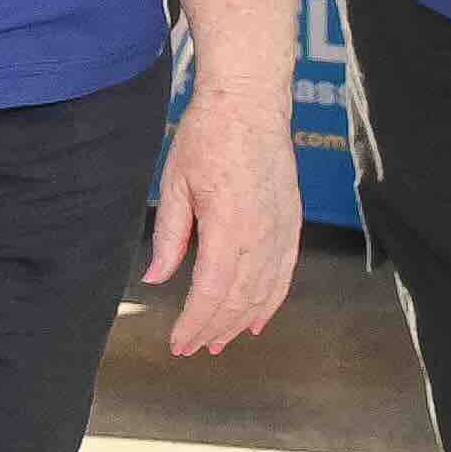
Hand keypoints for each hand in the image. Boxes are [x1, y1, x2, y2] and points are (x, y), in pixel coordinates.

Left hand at [142, 101, 306, 357]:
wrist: (250, 102)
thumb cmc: (207, 136)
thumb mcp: (175, 184)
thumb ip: (169, 236)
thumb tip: (157, 279)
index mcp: (228, 225)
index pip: (211, 292)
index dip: (194, 323)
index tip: (177, 343)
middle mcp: (261, 233)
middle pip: (238, 300)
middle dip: (213, 330)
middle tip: (191, 349)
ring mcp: (282, 229)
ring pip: (263, 292)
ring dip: (240, 322)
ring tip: (218, 342)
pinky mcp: (292, 222)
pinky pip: (285, 273)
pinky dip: (271, 302)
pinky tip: (256, 322)